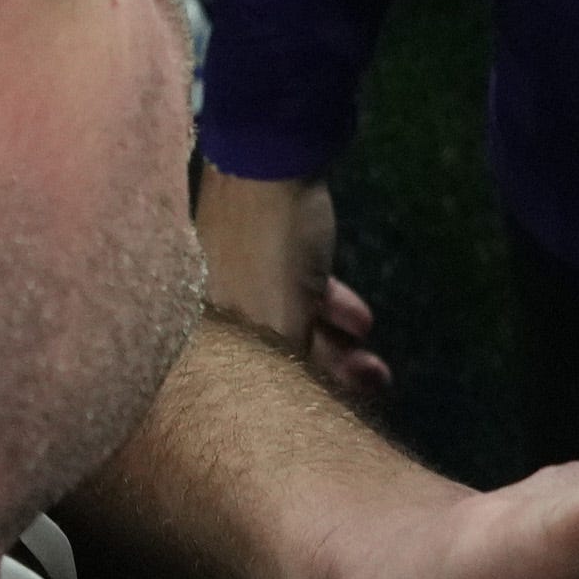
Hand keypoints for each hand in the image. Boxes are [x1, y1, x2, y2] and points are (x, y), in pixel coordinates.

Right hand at [197, 166, 390, 402]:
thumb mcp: (277, 319)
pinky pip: (295, 295)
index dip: (290, 409)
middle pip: (269, 360)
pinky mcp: (265, 252)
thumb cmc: (270, 246)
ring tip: (378, 367)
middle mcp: (209, 312)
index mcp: (199, 332)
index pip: (241, 387)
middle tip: (372, 389)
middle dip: (324, 379)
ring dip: (336, 349)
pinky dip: (328, 309)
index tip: (335, 421)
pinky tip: (361, 320)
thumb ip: (284, 370)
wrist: (273, 156)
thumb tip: (297, 421)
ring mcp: (236, 278)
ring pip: (288, 328)